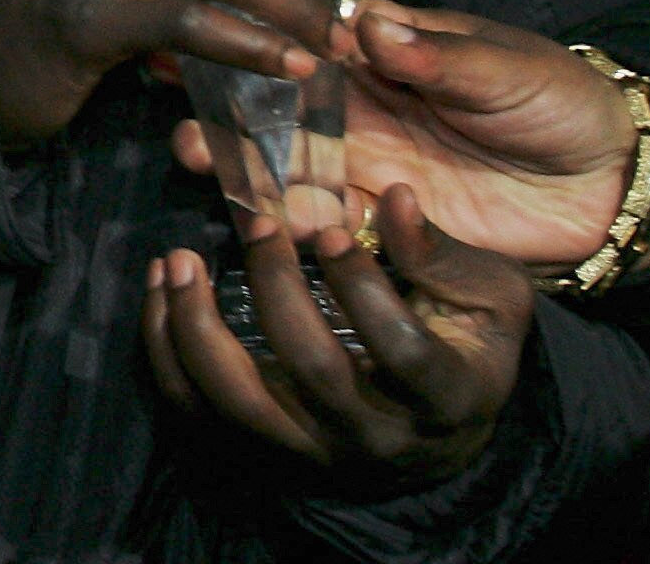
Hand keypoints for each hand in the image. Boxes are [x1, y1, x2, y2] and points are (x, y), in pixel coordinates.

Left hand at [141, 186, 531, 488]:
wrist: (440, 428)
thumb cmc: (468, 343)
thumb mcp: (487, 296)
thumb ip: (441, 251)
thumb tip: (397, 198)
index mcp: (448, 397)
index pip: (403, 350)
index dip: (363, 287)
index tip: (331, 231)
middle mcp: (379, 437)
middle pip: (313, 372)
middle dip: (275, 290)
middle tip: (259, 228)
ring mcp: (316, 451)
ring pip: (239, 403)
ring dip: (197, 326)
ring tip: (181, 259)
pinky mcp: (265, 449)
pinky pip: (197, 411)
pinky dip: (166, 352)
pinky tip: (162, 290)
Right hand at [167, 0, 633, 268]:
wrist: (609, 185)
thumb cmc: (557, 100)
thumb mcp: (504, 65)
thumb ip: (436, 53)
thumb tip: (368, 19)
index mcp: (379, 51)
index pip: (301, 32)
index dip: (249, 25)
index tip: (193, 15)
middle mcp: (357, 105)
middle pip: (274, 99)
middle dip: (220, 97)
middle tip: (171, 92)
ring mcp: (366, 163)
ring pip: (285, 159)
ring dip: (237, 157)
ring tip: (191, 151)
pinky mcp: (384, 221)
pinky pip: (326, 221)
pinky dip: (290, 219)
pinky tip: (254, 212)